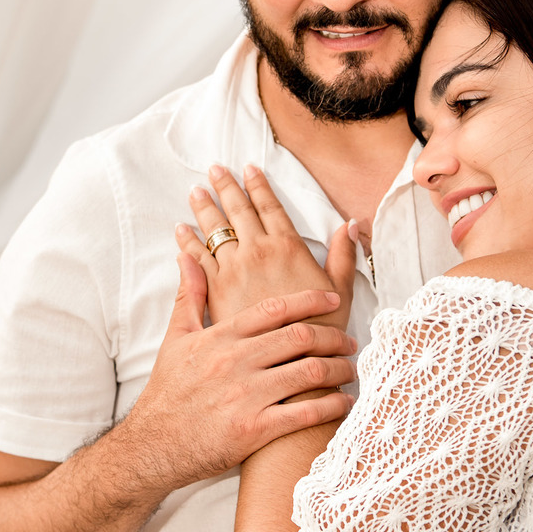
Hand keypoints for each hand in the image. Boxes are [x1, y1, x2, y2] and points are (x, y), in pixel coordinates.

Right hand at [117, 253, 357, 490]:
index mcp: (222, 337)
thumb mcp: (176, 338)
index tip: (332, 300)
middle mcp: (237, 362)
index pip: (274, 309)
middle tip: (349, 340)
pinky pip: (303, 414)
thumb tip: (187, 257)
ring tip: (350, 369)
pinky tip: (343, 403)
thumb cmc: (168, 391)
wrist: (154, 444)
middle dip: (332, 337)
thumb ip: (190, 296)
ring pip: (308, 373)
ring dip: (338, 369)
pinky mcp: (254, 429)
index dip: (310, 301)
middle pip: (299, 338)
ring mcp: (247, 395)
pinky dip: (330, 406)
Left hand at [176, 163, 356, 330]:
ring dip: (204, 208)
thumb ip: (344, 255)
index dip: (258, 185)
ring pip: (214, 230)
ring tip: (195, 191)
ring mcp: (234, 270)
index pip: (270, 206)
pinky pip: (197, 259)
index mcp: (288, 247)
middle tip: (214, 169)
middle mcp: (258, 252)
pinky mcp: (216, 291)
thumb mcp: (340, 289)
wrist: (290, 363)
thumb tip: (351, 224)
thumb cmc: (319, 330)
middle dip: (226, 187)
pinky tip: (180, 232)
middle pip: (238, 211)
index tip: (248, 168)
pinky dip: (187, 243)